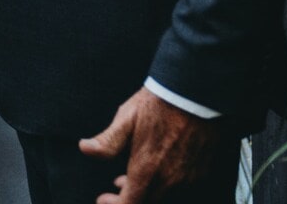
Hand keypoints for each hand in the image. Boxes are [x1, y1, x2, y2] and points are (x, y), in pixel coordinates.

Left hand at [79, 87, 225, 203]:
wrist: (195, 93)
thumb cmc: (158, 103)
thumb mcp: (126, 118)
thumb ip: (107, 141)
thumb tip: (85, 149)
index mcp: (147, 170)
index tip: (103, 198)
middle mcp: (170, 180)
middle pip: (146, 202)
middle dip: (128, 197)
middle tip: (116, 183)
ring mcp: (188, 178)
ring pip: (164, 196)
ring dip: (146, 190)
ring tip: (133, 175)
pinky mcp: (202, 172)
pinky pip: (181, 188)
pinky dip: (165, 184)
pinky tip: (159, 168)